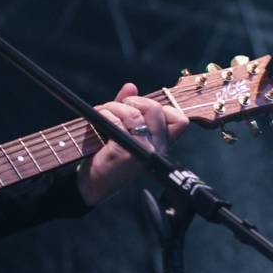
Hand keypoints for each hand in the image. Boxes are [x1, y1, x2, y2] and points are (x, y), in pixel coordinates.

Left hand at [76, 83, 190, 205]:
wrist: (92, 185)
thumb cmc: (108, 157)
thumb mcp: (122, 130)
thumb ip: (128, 108)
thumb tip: (131, 86)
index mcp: (161, 145)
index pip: (180, 121)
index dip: (162, 107)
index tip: (141, 109)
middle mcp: (156, 149)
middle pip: (156, 110)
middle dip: (134, 101)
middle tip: (119, 107)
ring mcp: (141, 152)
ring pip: (134, 114)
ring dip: (114, 106)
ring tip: (103, 111)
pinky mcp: (124, 153)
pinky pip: (116, 121)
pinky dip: (105, 113)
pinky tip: (98, 118)